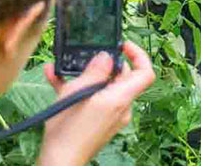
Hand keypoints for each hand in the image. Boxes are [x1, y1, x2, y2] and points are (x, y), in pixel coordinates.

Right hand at [38, 41, 154, 165]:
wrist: (60, 160)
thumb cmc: (69, 131)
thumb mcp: (79, 93)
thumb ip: (95, 72)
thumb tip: (106, 56)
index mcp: (121, 99)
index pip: (145, 73)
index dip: (138, 55)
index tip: (122, 45)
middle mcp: (120, 107)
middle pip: (122, 76)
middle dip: (102, 63)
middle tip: (85, 56)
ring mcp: (109, 114)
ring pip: (102, 85)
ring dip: (84, 74)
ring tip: (63, 67)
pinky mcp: (96, 119)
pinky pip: (92, 97)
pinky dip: (77, 87)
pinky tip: (55, 77)